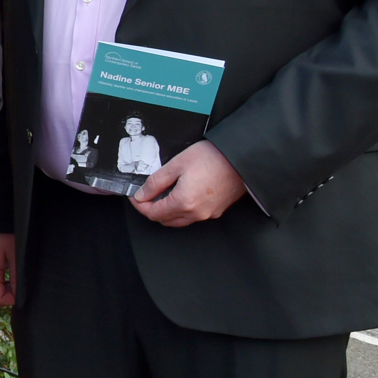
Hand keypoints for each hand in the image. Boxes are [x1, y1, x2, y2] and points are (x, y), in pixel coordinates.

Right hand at [0, 232, 16, 307]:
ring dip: (6, 287)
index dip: (11, 299)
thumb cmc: (6, 235)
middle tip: (21, 281)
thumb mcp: (16, 256)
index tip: (22, 290)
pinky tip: (11, 270)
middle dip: (9, 294)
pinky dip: (3, 280)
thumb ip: (16, 278)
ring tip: (17, 274)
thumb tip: (19, 297)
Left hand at [131, 140, 247, 227]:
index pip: (153, 214)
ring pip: (179, 221)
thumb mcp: (177, 164)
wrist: (242, 158)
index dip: (140, 205)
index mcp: (184, 202)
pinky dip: (181, 210)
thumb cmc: (213, 157)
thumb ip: (156, 182)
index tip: (135, 196)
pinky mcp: (217, 210)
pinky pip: (193, 216)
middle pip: (165, 220)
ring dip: (166, 212)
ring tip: (162, 194)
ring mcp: (208, 214)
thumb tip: (142, 195)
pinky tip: (180, 195)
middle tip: (146, 195)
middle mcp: (196, 213)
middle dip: (151, 209)